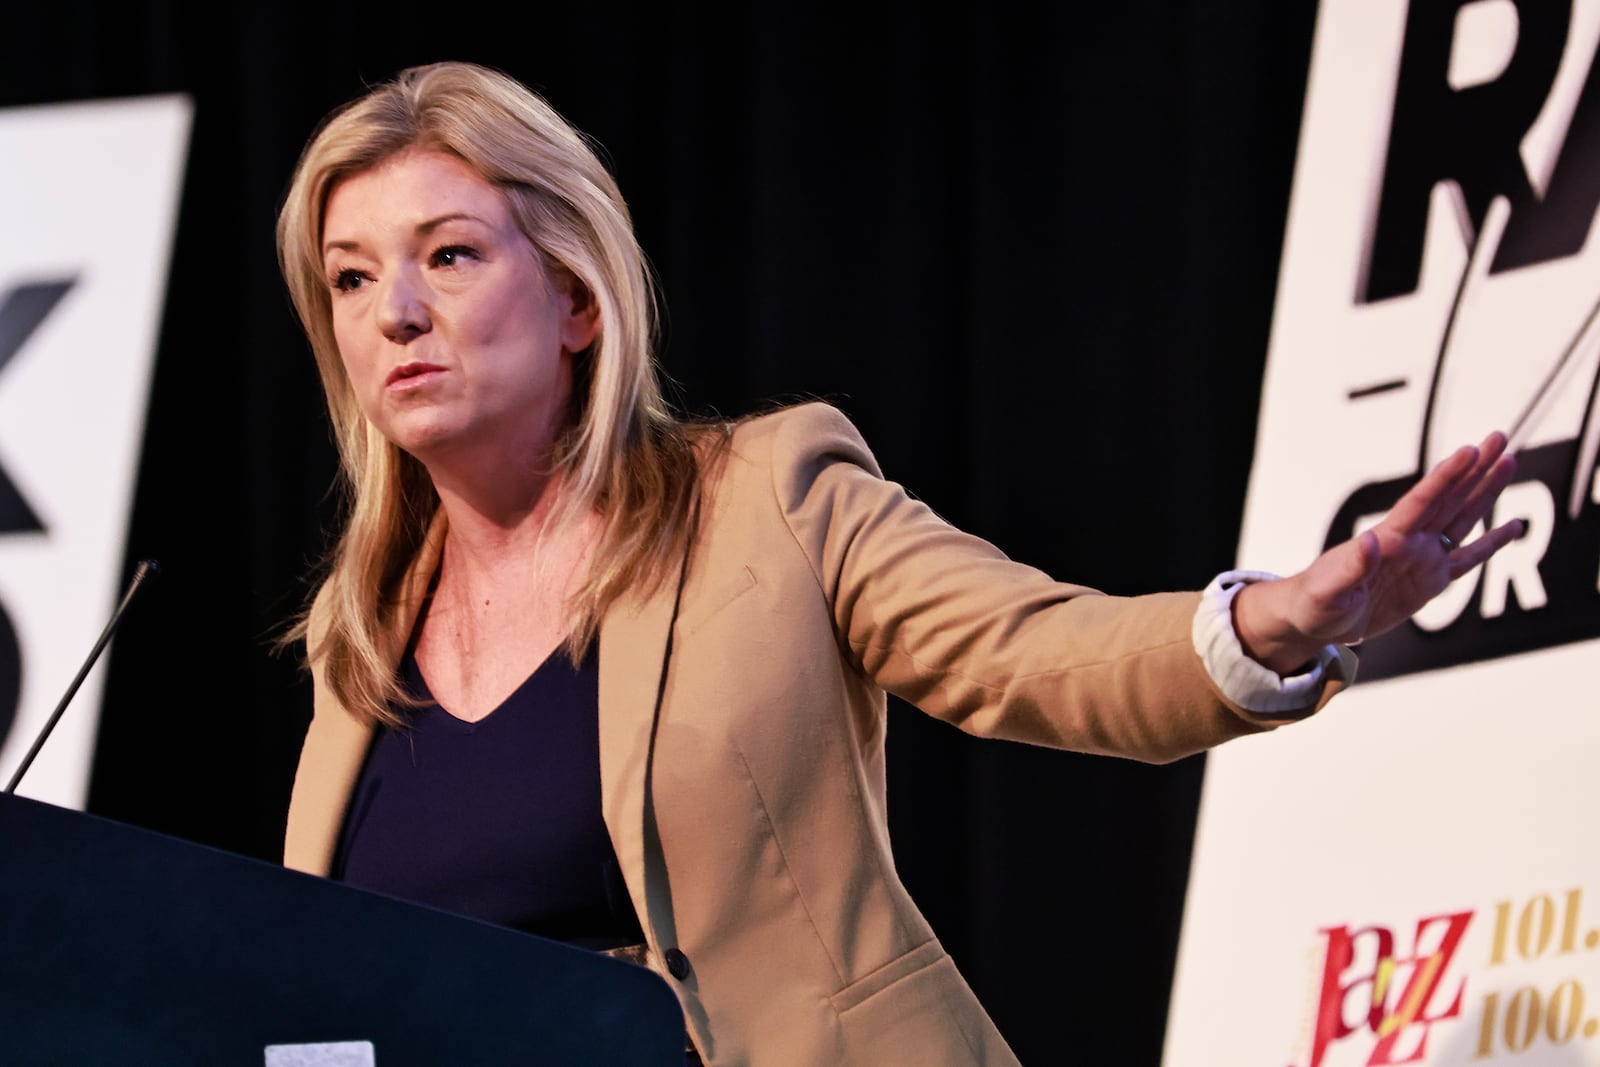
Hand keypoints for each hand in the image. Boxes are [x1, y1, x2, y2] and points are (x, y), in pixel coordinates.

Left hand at [1233, 432, 1521, 673]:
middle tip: (1499, 438)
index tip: (1469, 450)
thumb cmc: (1315, 602)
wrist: (1314, 620)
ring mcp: (1423, 559)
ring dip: (1485, 491)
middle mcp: (1410, 542)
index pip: (1422, 501)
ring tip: (1508, 463)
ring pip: (1463, 518)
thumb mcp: (1329, 589)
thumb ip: (1352, 567)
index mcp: (1387, 540)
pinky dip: (1491, 544)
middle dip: (1475, 469)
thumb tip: (1371, 542)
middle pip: (1449, 498)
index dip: (1446, 476)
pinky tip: (1513, 527)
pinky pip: (1468, 559)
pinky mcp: (1431, 582)